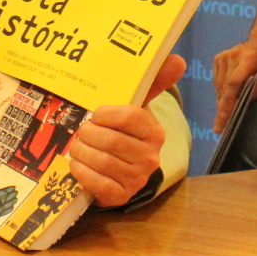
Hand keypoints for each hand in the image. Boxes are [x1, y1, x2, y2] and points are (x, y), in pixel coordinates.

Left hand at [70, 55, 185, 206]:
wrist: (120, 171)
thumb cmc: (124, 133)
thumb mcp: (136, 108)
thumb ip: (153, 82)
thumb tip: (178, 59)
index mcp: (155, 132)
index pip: (128, 117)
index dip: (105, 114)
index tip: (96, 115)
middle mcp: (151, 157)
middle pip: (110, 140)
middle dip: (87, 134)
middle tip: (81, 132)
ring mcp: (137, 179)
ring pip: (101, 161)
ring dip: (81, 152)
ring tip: (78, 147)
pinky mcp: (121, 196)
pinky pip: (97, 183)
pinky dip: (81, 172)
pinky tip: (78, 165)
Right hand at [213, 37, 256, 131]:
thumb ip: (255, 93)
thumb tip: (239, 108)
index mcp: (248, 60)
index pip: (233, 85)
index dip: (226, 105)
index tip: (221, 124)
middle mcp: (232, 57)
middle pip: (224, 88)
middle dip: (222, 108)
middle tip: (221, 127)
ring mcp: (223, 56)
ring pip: (218, 86)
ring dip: (222, 100)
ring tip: (225, 114)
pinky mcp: (218, 58)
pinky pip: (217, 80)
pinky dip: (221, 90)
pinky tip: (228, 96)